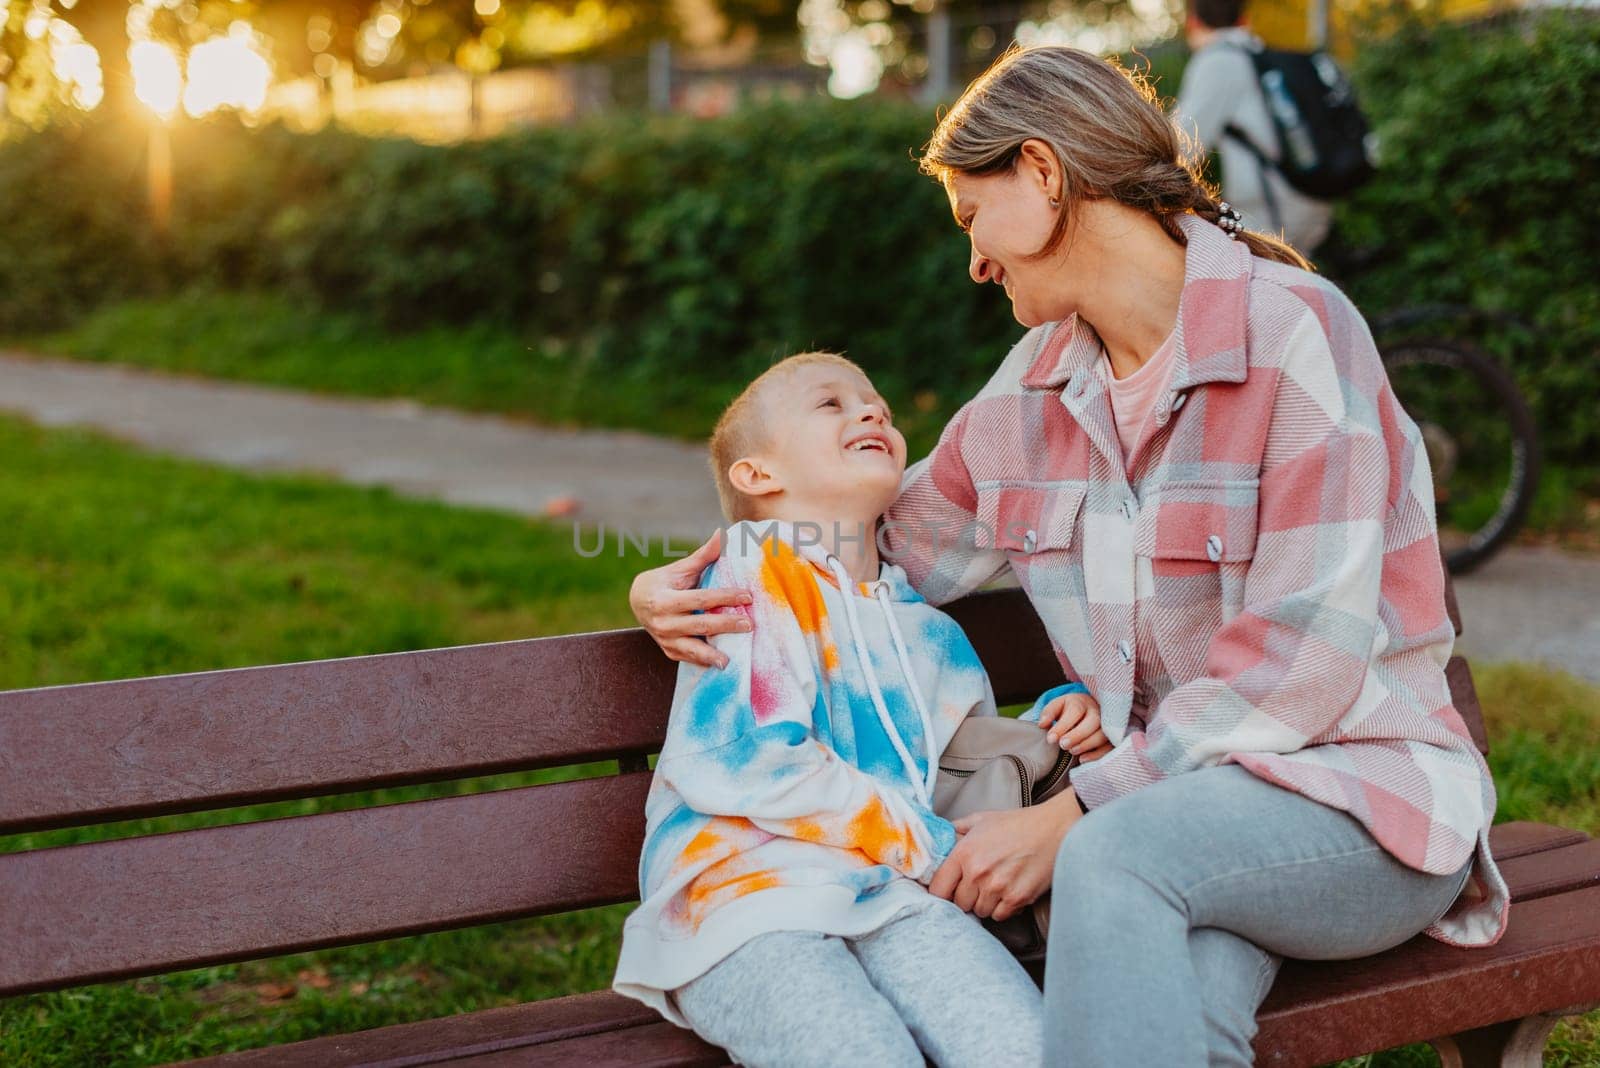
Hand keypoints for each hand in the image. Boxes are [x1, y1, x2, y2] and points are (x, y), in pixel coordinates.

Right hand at [629, 529, 751, 668]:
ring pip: (691, 649)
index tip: (747, 596)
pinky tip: (719, 665)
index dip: (725, 597)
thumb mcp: (680, 568)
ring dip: (711, 655)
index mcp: (665, 599)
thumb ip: (703, 555)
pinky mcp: (668, 650)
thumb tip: (722, 533)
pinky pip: (687, 658)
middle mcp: (662, 622)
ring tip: (729, 661)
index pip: (700, 598)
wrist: (637, 600)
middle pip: (700, 625)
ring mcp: (664, 639)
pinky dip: (702, 662)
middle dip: (725, 625)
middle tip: (749, 625)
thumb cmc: (665, 581)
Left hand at [927, 792, 1082, 920]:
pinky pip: (1000, 916)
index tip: (948, 890)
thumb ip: (957, 830)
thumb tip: (939, 839)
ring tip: (997, 886)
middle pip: (959, 904)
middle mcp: (978, 872)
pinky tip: (1010, 892)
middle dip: (966, 896)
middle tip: (978, 885)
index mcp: (964, 852)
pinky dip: (1003, 908)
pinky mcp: (1017, 898)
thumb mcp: (982, 820)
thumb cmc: (1018, 824)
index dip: (941, 892)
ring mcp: (998, 887)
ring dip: (986, 903)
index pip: (938, 889)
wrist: (1054, 828)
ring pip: (980, 911)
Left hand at [1036, 692, 1107, 756]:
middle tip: (1062, 745)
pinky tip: (1082, 759)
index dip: (1063, 726)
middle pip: (1093, 722)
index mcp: (1081, 702)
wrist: (1087, 709)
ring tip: (1071, 751)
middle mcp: (1097, 711)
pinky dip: (1097, 755)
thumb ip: (1048, 713)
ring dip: (1087, 745)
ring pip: (1103, 734)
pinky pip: (1109, 747)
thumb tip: (1042, 724)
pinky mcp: (1112, 737)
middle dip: (1077, 735)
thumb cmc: (1069, 710)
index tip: (1050, 739)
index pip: (1075, 711)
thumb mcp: (1057, 707)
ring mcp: (1107, 724)